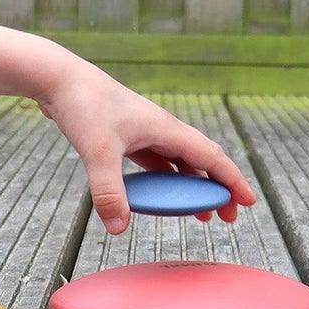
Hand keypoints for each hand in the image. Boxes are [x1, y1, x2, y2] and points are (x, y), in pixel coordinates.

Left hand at [33, 59, 255, 234]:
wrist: (58, 78)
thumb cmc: (82, 105)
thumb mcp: (97, 151)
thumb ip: (109, 192)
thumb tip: (119, 229)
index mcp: (166, 129)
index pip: (211, 157)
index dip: (233, 181)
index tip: (249, 202)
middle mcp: (160, 128)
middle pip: (201, 161)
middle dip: (218, 188)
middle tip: (227, 216)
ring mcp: (143, 131)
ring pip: (179, 162)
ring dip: (193, 187)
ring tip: (200, 213)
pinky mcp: (125, 135)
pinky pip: (156, 161)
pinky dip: (165, 180)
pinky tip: (160, 196)